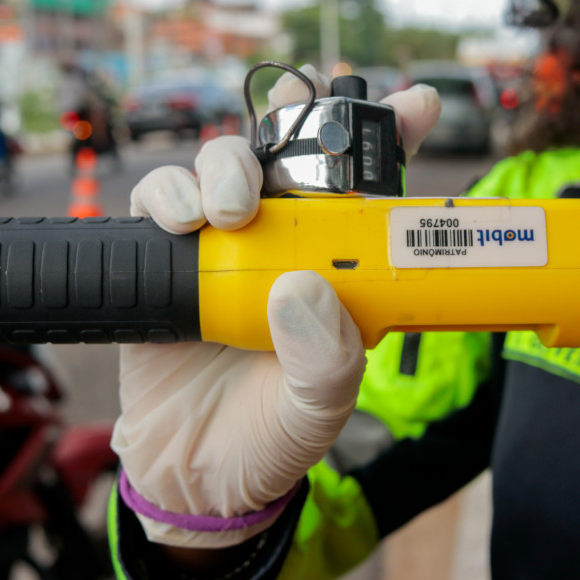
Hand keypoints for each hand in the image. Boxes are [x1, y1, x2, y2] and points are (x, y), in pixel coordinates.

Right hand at [112, 66, 440, 548]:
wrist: (193, 474)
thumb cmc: (271, 434)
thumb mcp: (319, 409)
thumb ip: (327, 361)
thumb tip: (303, 291)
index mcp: (338, 269)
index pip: (370, 193)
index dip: (393, 139)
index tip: (418, 105)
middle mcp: (284, 245)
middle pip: (292, 153)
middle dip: (299, 117)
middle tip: (300, 115)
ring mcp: (223, 245)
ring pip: (225, 164)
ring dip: (228, 165)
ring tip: (232, 211)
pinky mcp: (166, 257)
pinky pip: (161, 201)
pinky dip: (168, 195)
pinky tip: (179, 221)